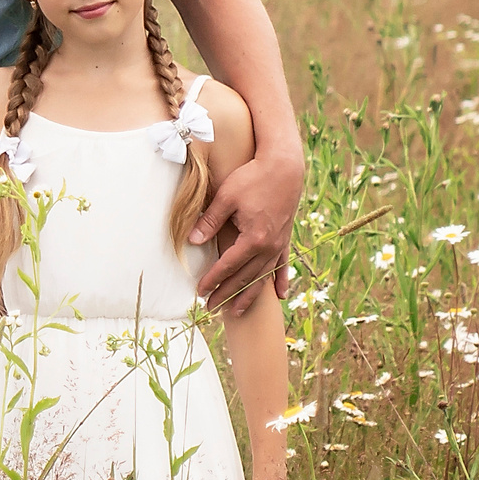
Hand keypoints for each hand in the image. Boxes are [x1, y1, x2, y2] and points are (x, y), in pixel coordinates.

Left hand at [192, 150, 304, 311]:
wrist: (285, 167)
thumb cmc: (253, 178)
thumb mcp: (226, 197)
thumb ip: (209, 221)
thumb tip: (192, 241)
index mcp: (254, 239)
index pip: (228, 266)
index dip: (213, 280)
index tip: (200, 291)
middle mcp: (269, 247)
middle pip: (245, 277)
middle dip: (227, 294)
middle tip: (211, 308)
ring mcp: (280, 244)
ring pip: (263, 277)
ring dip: (250, 295)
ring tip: (238, 312)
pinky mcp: (286, 238)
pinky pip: (283, 265)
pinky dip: (280, 280)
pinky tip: (279, 295)